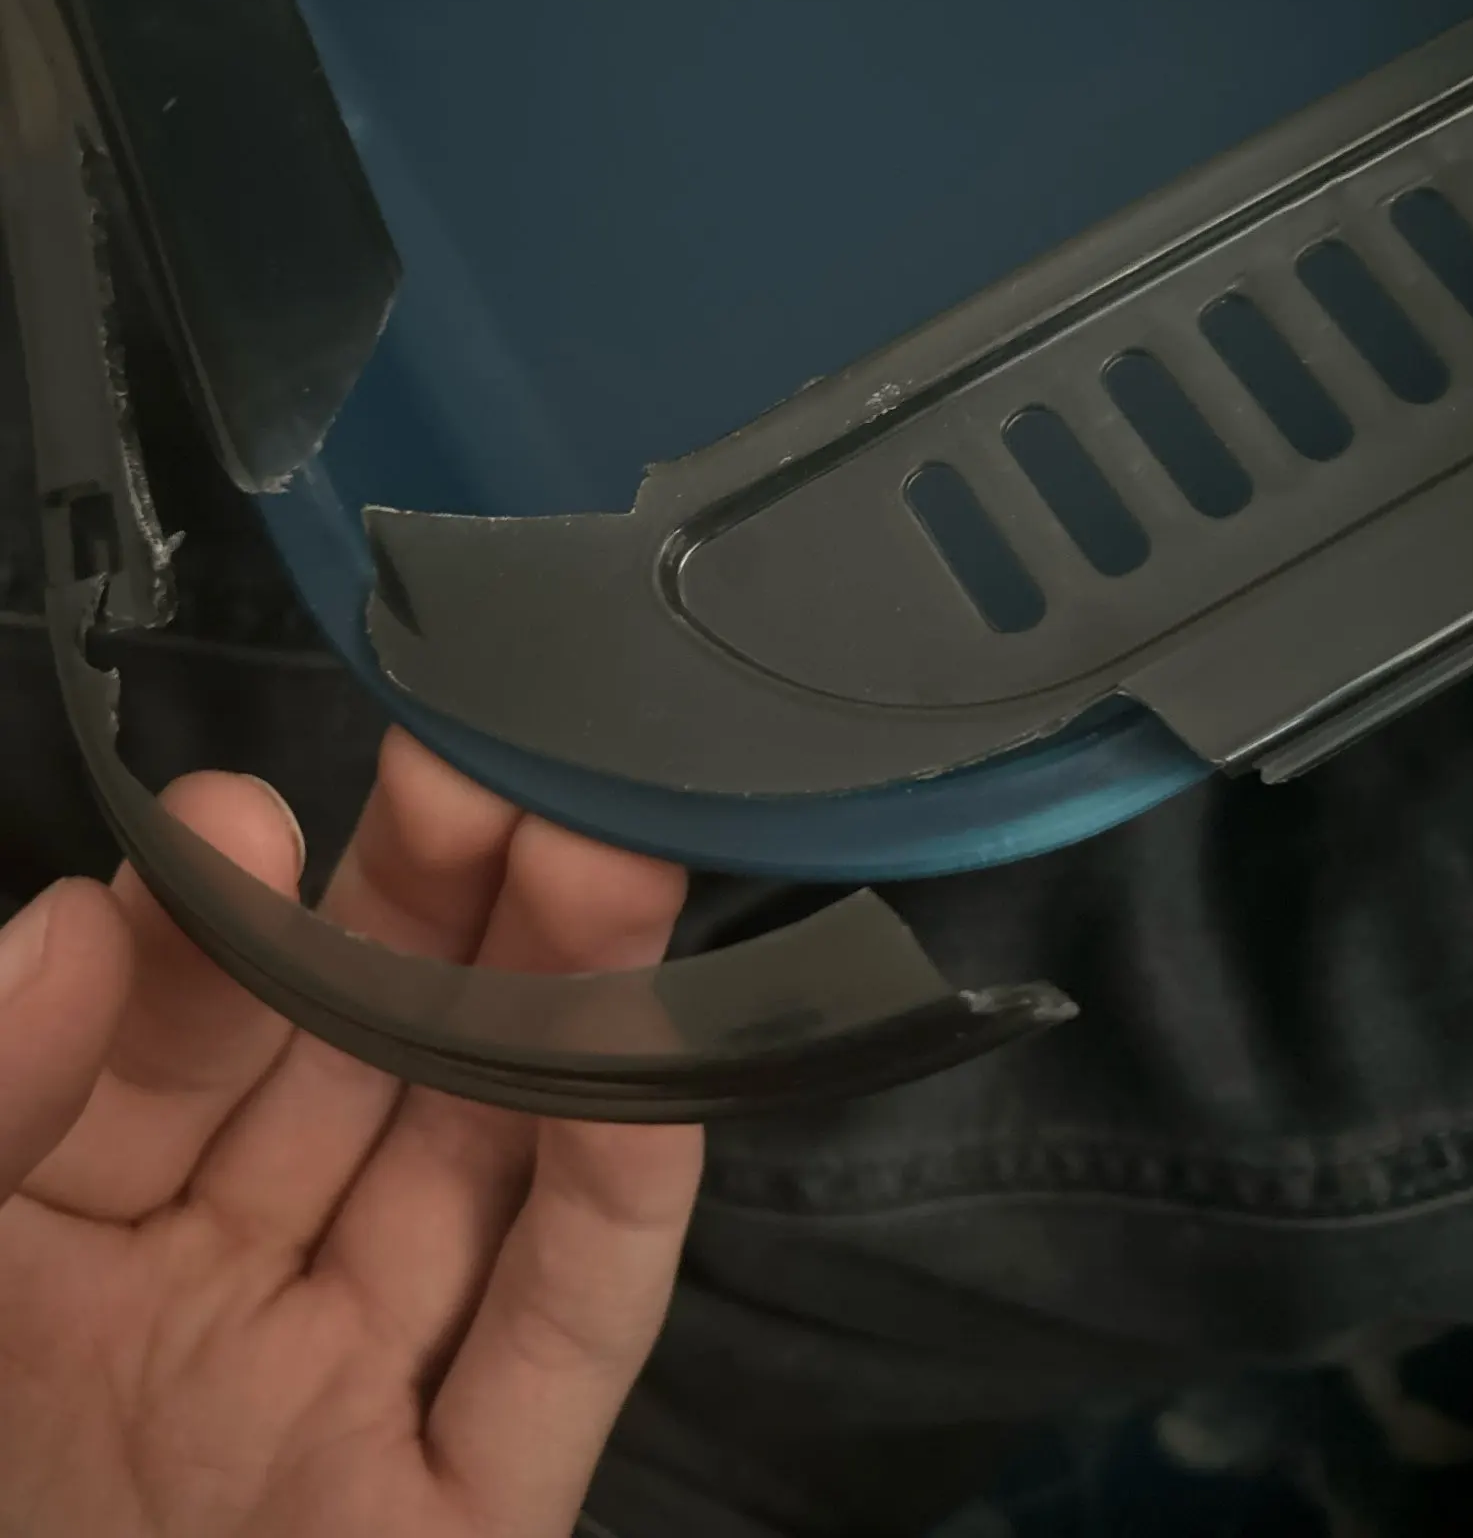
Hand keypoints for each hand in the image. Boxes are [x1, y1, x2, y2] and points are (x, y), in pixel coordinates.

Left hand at [0, 728, 701, 1536]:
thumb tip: (87, 906)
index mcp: (47, 1246)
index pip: (158, 1044)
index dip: (215, 925)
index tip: (260, 816)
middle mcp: (209, 1306)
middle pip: (346, 1076)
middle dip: (424, 916)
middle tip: (498, 763)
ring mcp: (344, 1415)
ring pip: (469, 1180)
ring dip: (550, 1019)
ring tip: (609, 849)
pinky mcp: (455, 1529)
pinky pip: (550, 1356)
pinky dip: (610, 1219)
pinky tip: (659, 1069)